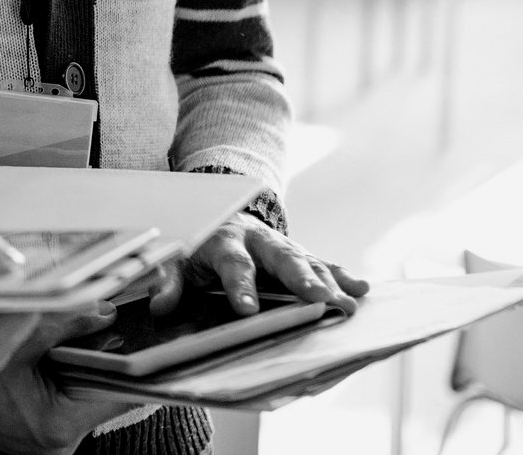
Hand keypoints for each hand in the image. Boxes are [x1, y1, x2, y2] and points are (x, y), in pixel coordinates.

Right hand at [0, 306, 138, 454]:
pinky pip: (66, 397)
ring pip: (84, 392)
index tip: (155, 333)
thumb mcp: (13, 334)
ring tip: (73, 334)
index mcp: (56, 426)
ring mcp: (48, 440)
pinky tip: (52, 351)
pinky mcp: (38, 431)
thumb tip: (106, 310)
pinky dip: (63, 372)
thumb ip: (65, 322)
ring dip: (82, 362)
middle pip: (104, 390)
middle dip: (104, 355)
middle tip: (110, 320)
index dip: (136, 360)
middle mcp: (58, 443)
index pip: (120, 391)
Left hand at [171, 214, 368, 317]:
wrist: (219, 212)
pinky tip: (362, 289)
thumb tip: (160, 306)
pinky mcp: (298, 253)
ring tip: (346, 304)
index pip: (233, 263)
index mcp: (225, 240)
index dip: (241, 286)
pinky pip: (323, 263)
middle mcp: (259, 240)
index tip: (248, 310)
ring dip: (329, 283)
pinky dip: (342, 275)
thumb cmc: (198, 244)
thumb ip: (169, 281)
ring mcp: (282, 246)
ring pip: (308, 261)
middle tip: (318, 301)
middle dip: (301, 280)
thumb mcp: (177, 260)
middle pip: (282, 258)